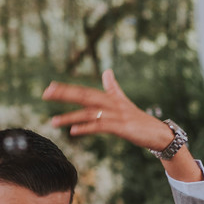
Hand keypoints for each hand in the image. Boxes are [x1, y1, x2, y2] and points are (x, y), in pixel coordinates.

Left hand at [43, 70, 178, 152]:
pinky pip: (100, 126)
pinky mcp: (121, 127)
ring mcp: (116, 115)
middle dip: (64, 94)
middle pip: (84, 96)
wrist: (158, 133)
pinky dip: (86, 128)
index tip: (50, 88)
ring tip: (53, 121)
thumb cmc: (139, 119)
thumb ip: (113, 88)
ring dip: (70, 117)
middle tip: (46, 93)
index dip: (67, 89)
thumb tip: (107, 71)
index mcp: (109, 98)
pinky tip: (73, 131)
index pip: (84, 91)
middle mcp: (111, 104)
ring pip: (89, 113)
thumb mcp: (124, 102)